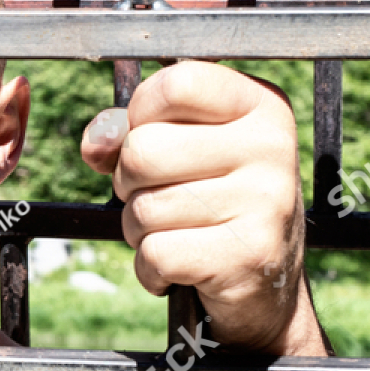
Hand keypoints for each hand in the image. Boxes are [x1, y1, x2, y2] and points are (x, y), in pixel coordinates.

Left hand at [79, 62, 309, 354]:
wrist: (266, 286)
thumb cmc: (211, 202)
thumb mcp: (178, 150)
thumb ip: (129, 131)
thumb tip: (97, 143)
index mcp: (260, 105)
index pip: (175, 84)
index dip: (141, 114)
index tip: (156, 137)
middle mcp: (272, 146)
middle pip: (143, 150)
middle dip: (129, 182)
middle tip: (161, 196)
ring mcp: (267, 201)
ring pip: (143, 207)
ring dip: (139, 229)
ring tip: (177, 233)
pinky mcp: (251, 255)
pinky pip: (156, 254)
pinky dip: (150, 269)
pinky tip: (181, 268)